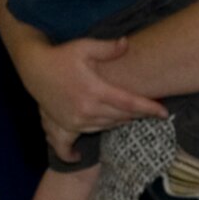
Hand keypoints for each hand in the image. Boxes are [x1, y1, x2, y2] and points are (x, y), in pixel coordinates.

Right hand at [14, 35, 167, 157]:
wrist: (34, 68)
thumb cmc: (62, 56)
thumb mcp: (84, 47)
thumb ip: (106, 48)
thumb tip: (126, 43)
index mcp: (95, 91)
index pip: (129, 103)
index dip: (148, 108)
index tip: (164, 113)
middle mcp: (87, 109)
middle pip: (121, 117)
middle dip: (137, 115)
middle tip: (150, 111)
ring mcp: (76, 121)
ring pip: (106, 127)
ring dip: (119, 122)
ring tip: (129, 117)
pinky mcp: (65, 127)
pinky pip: (71, 144)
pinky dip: (78, 149)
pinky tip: (79, 156)